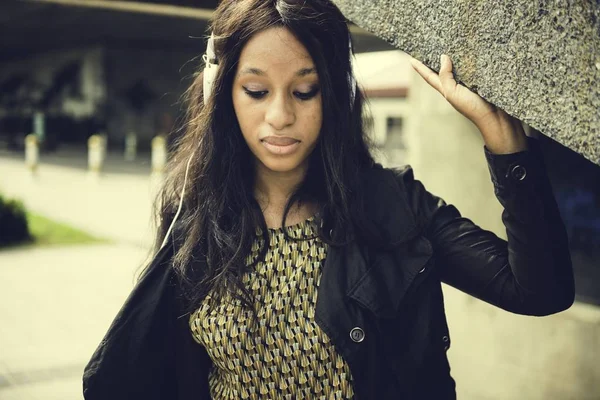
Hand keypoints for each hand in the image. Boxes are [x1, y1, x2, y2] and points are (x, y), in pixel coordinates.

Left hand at [409, 54, 527, 153]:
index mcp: (447, 90)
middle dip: (435, 60)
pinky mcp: (482, 81)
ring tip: (447, 45)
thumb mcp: (453, 94)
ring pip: (458, 68)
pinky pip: (474, 68)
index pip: (430, 77)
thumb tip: (443, 58)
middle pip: (443, 71)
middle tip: (428, 48)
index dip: (420, 68)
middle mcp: (457, 86)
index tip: (411, 59)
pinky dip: (471, 60)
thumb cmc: (473, 108)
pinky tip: (471, 53)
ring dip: (454, 58)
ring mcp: (469, 84)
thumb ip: (446, 77)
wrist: (496, 119)